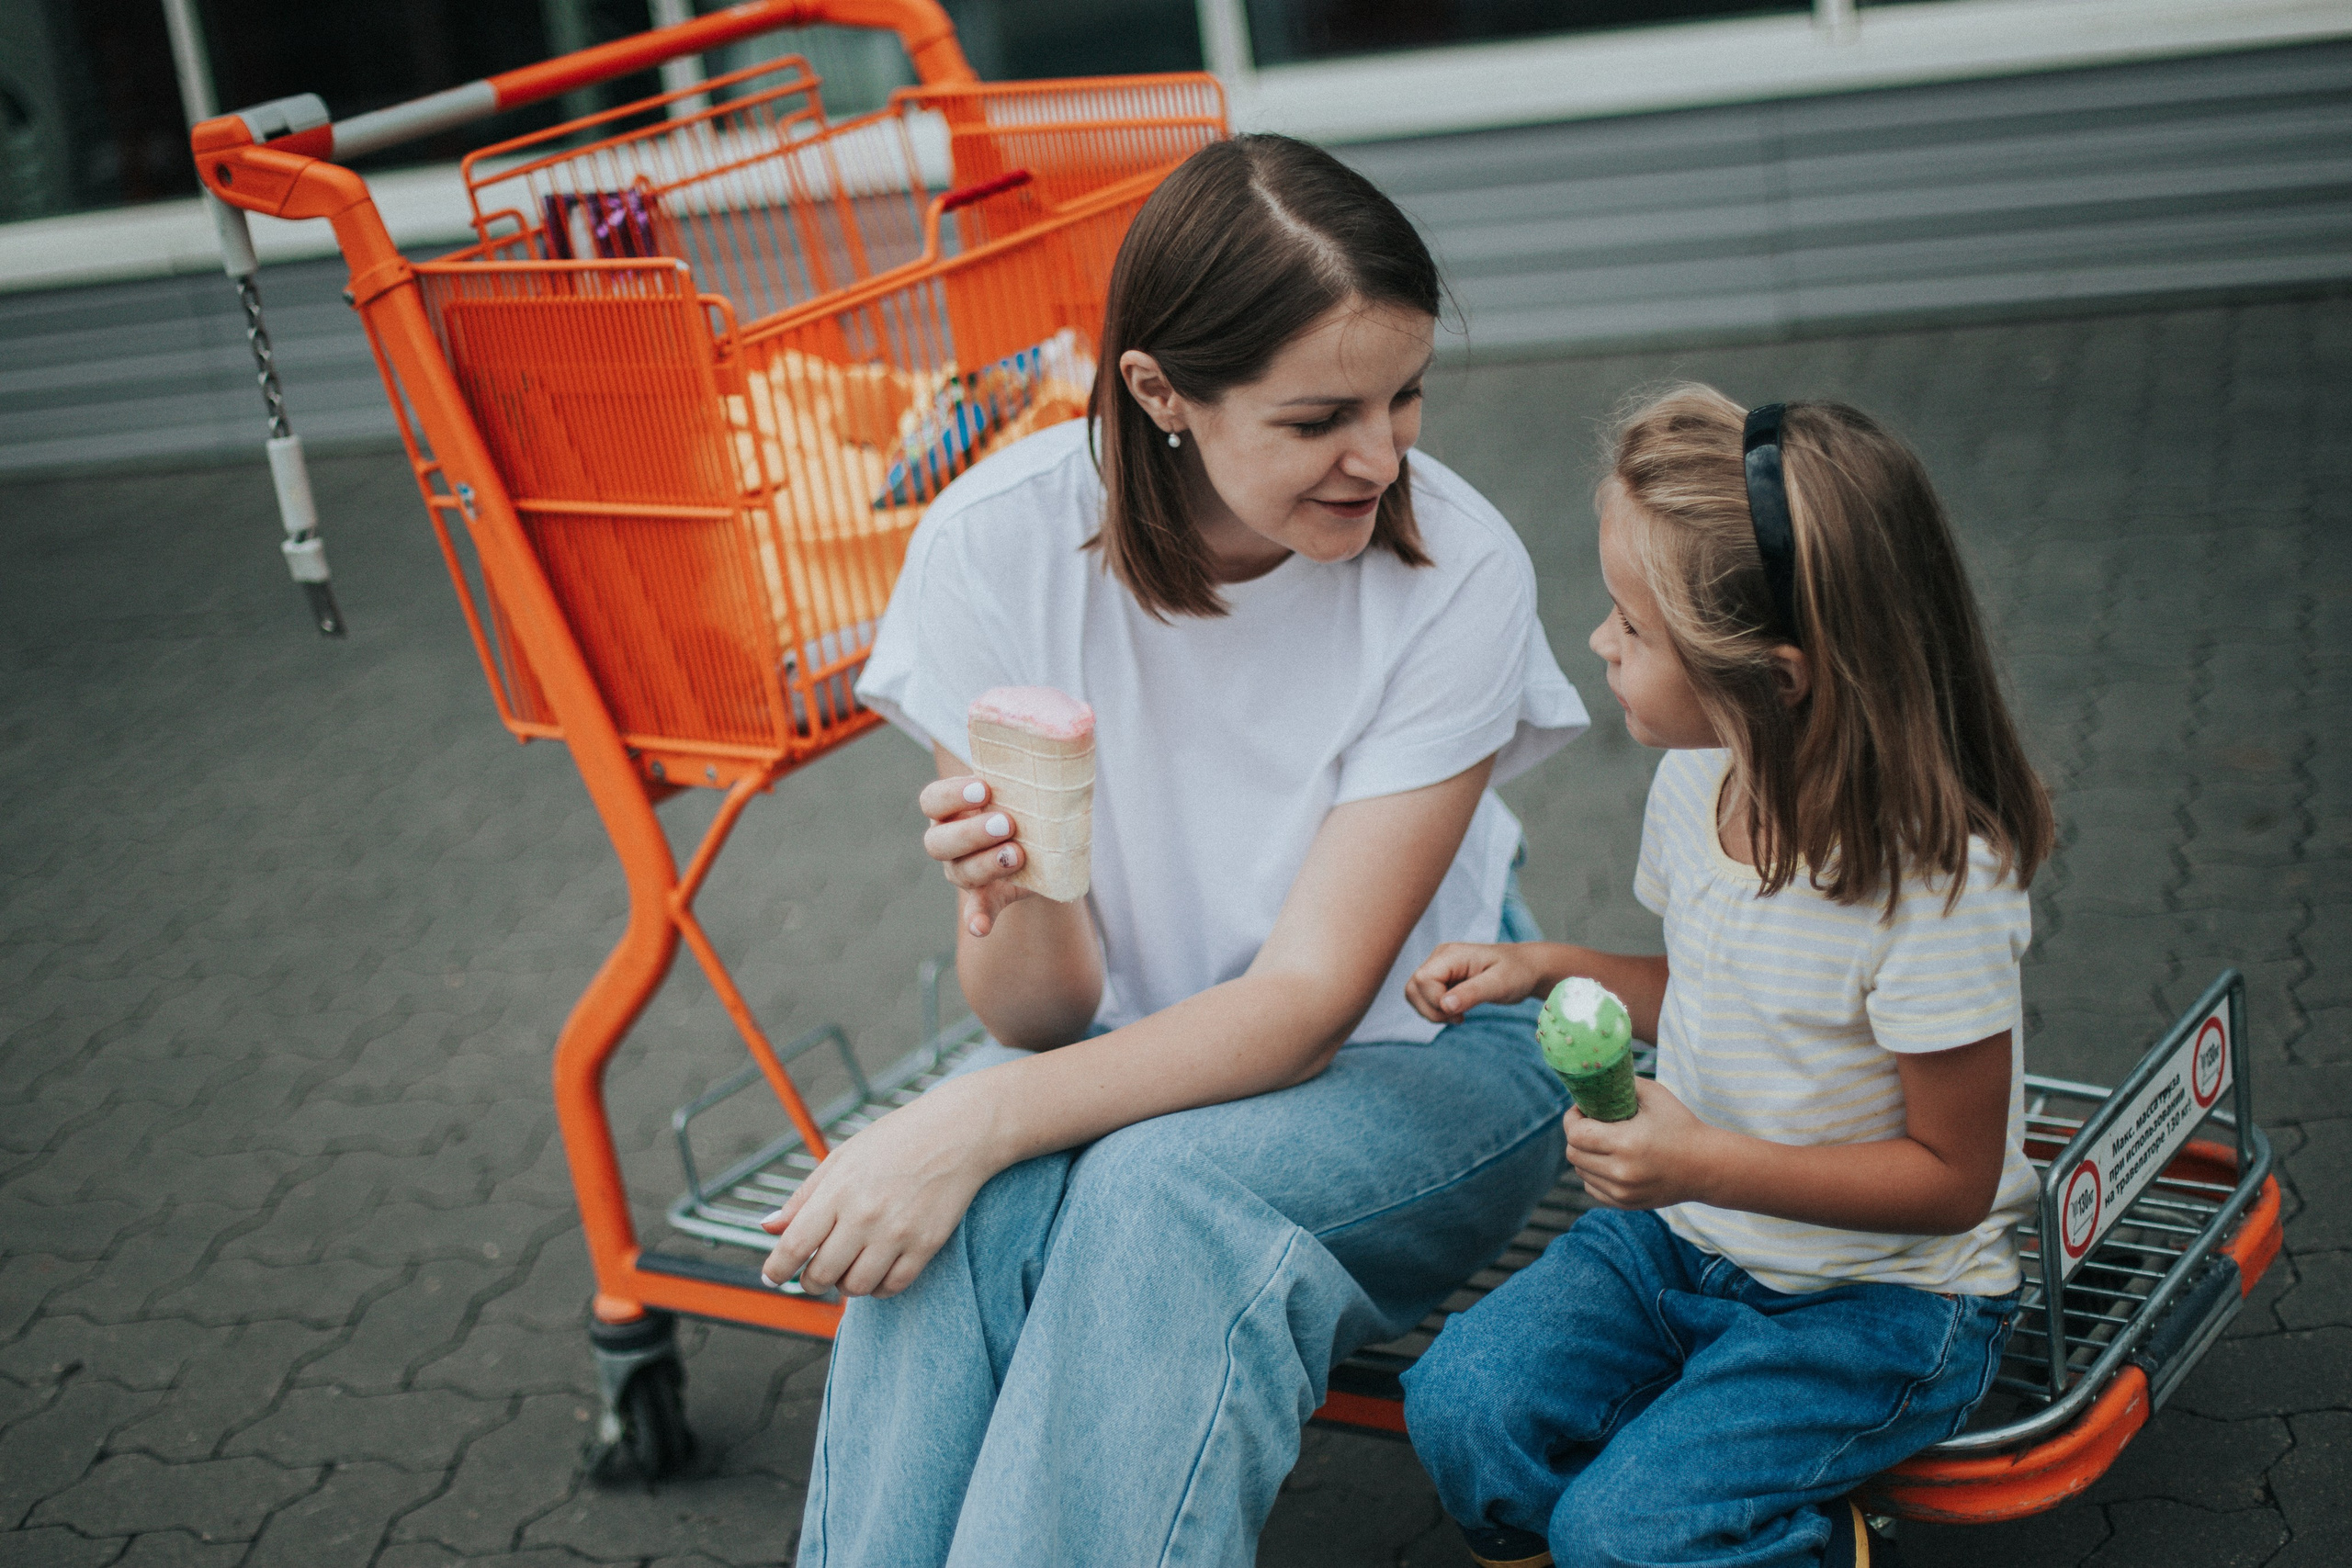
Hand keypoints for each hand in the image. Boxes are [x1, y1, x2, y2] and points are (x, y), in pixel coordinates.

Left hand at [758, 1083, 1001, 1297]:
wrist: (958, 1132)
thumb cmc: (896, 1141)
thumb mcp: (842, 1158)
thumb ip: (804, 1197)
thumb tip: (768, 1228)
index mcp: (839, 1189)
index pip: (795, 1245)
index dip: (777, 1268)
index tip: (771, 1276)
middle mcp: (866, 1214)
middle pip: (822, 1273)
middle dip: (809, 1281)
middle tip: (813, 1274)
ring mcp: (898, 1233)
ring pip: (855, 1287)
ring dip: (844, 1286)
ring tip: (847, 1269)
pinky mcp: (926, 1245)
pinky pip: (892, 1287)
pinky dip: (877, 1288)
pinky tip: (876, 1271)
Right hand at [921, 773, 1029, 937]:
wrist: (1041, 842)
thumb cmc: (1027, 801)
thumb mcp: (1024, 781)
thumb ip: (1032, 759)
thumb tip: (1078, 714)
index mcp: (951, 809)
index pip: (932, 800)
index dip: (952, 794)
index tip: (984, 787)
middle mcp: (950, 841)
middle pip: (939, 841)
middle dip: (971, 831)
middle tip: (1007, 822)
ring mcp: (964, 872)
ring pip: (960, 873)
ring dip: (987, 864)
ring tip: (1018, 854)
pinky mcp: (987, 898)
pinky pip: (976, 912)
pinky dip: (978, 919)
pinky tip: (980, 926)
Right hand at [1406, 941, 1546, 1021]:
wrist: (1527, 968)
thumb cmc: (1518, 972)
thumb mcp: (1500, 984)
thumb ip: (1472, 993)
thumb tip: (1445, 1005)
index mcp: (1451, 954)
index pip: (1422, 980)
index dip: (1435, 1001)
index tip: (1461, 1012)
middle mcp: (1440, 958)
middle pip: (1413, 988)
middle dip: (1431, 1010)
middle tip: (1458, 1017)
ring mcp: (1439, 968)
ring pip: (1414, 994)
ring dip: (1432, 1012)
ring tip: (1459, 1015)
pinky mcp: (1442, 978)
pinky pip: (1425, 998)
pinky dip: (1437, 1010)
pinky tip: (1458, 1012)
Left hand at [1564, 1078, 1724, 1210]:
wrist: (1707, 1166)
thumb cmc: (1681, 1126)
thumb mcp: (1654, 1095)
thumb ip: (1620, 1085)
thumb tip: (1592, 1078)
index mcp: (1626, 1143)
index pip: (1575, 1134)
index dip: (1573, 1118)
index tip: (1583, 1109)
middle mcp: (1622, 1172)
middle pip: (1573, 1153)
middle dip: (1576, 1135)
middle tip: (1590, 1123)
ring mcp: (1623, 1192)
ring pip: (1580, 1171)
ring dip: (1584, 1154)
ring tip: (1602, 1142)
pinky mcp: (1626, 1203)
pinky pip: (1592, 1188)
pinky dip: (1594, 1174)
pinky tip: (1609, 1161)